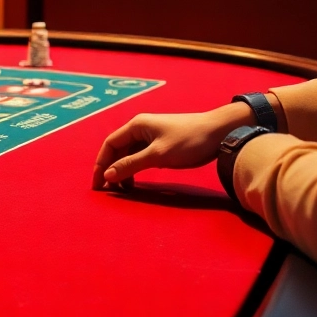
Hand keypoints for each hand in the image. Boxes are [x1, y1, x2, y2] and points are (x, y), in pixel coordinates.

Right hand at [91, 103, 255, 189]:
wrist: (219, 133)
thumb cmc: (188, 141)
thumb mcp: (158, 155)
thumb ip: (131, 164)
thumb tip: (107, 175)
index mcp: (136, 125)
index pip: (109, 144)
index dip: (100, 164)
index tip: (97, 184)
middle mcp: (140, 128)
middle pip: (117, 150)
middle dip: (110, 169)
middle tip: (107, 191)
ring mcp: (151, 136)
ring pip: (129, 154)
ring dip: (123, 171)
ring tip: (122, 190)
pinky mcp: (161, 144)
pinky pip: (140, 156)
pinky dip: (135, 169)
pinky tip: (136, 182)